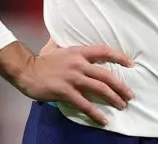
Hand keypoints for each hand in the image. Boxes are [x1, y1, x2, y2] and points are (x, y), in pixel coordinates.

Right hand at [0, 41, 134, 125]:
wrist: (26, 71)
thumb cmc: (42, 60)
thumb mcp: (56, 47)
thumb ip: (67, 44)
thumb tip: (70, 38)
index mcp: (78, 52)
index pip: (104, 51)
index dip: (119, 56)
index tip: (130, 64)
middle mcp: (78, 64)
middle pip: (105, 75)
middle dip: (121, 86)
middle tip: (130, 94)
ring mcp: (72, 78)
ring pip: (99, 89)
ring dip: (113, 98)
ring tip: (122, 105)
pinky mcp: (65, 92)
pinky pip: (84, 104)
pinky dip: (95, 113)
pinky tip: (103, 120)